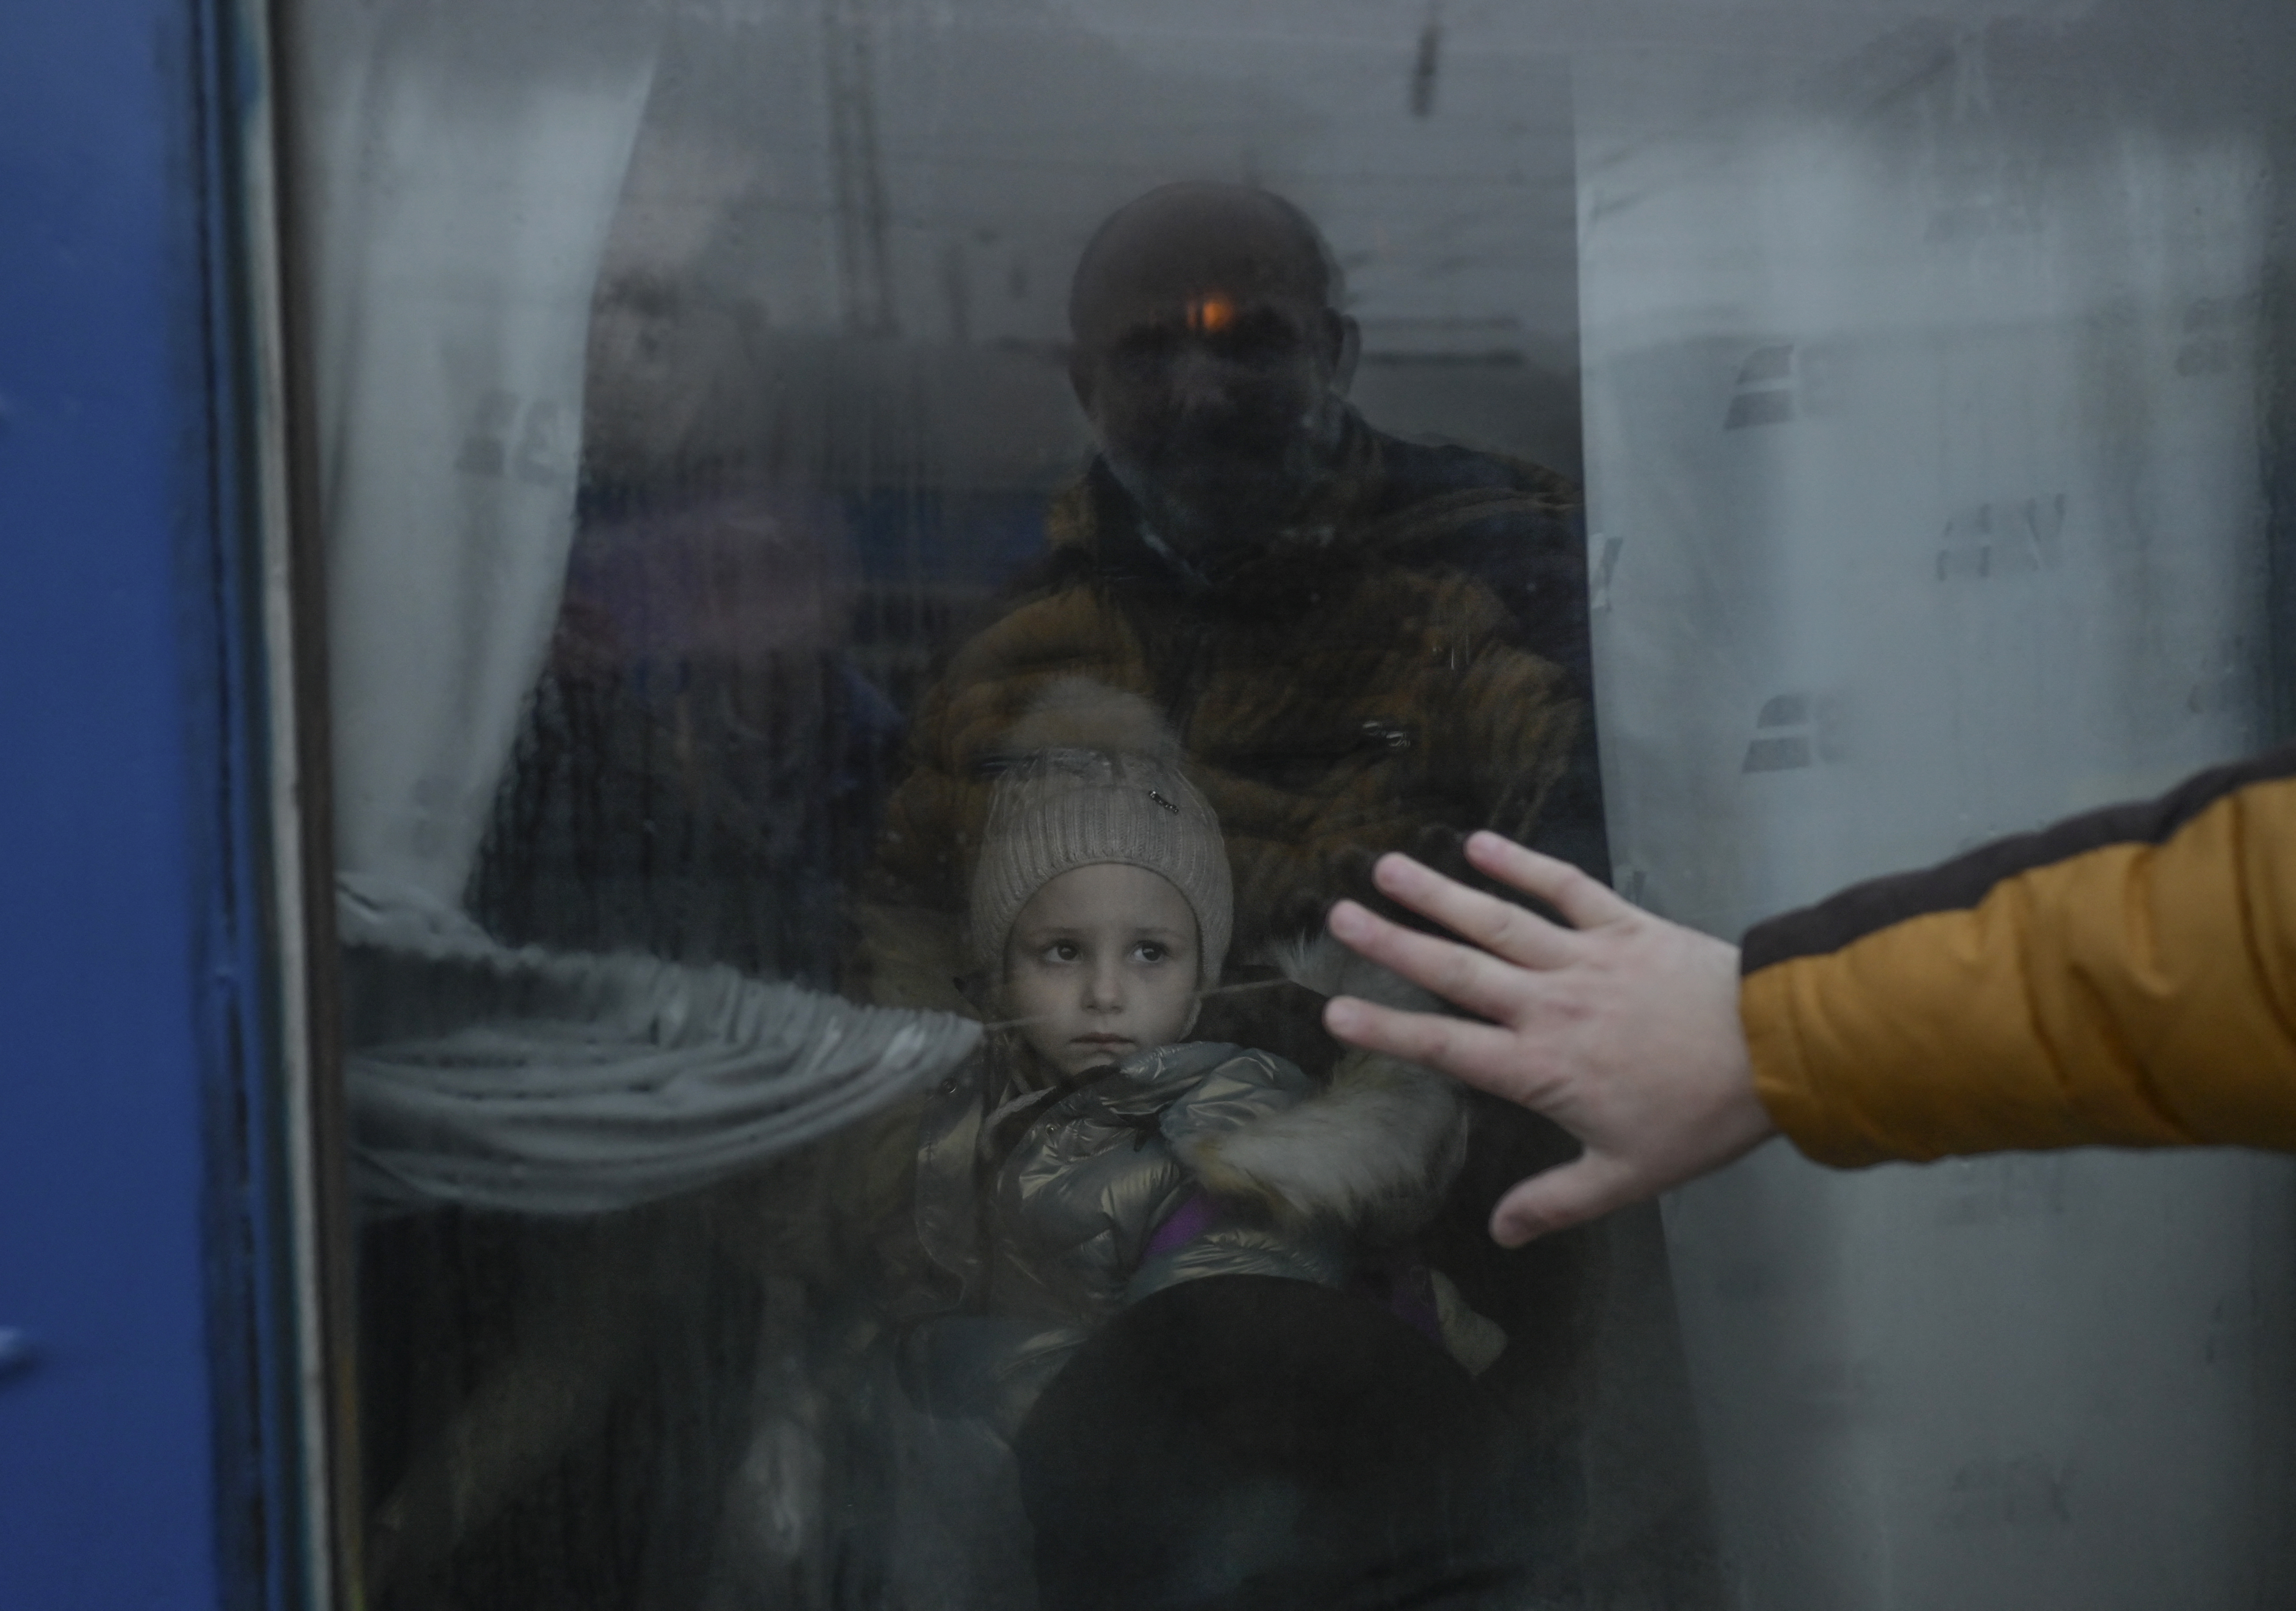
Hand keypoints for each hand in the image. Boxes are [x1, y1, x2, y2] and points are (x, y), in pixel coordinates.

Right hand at [1320, 831, 1775, 1245]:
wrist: (1779, 1050)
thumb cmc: (1702, 1119)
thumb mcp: (1627, 1175)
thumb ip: (1557, 1200)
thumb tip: (1500, 1232)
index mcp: (1541, 1067)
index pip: (1446, 1047)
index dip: (1387, 1031)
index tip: (1333, 1012)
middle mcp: (1548, 1005)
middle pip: (1455, 972)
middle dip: (1392, 945)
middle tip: (1338, 915)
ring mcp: (1584, 958)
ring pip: (1497, 921)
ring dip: (1439, 893)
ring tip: (1389, 866)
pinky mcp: (1624, 926)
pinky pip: (1565, 888)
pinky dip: (1523, 862)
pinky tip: (1481, 842)